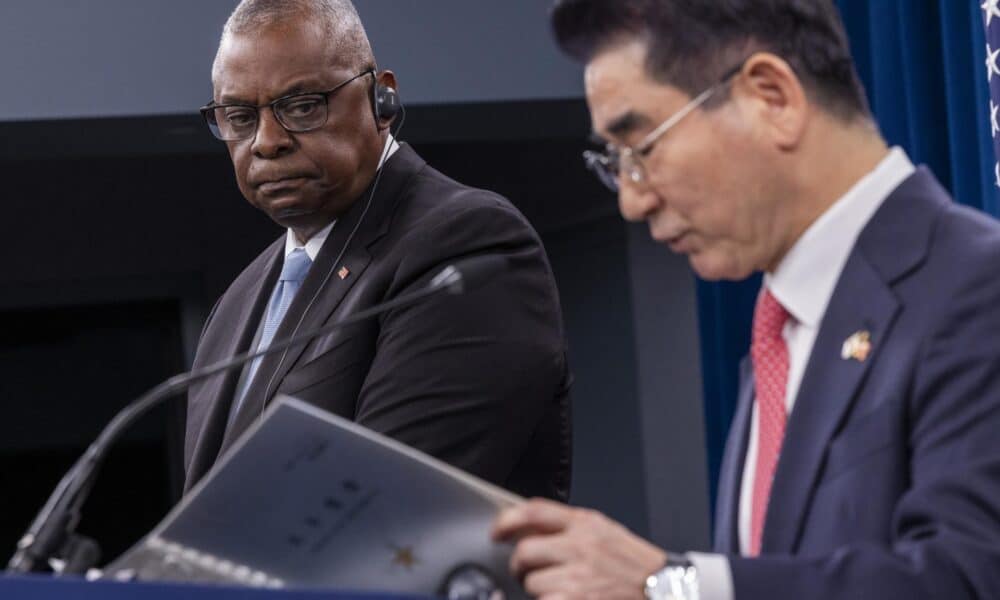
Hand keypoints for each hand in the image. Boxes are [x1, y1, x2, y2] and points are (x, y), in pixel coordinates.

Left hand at [492, 498, 667, 599]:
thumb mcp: (605, 533)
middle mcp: (581, 546)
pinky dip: (548, 599)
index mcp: (586, 524)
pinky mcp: (575, 599)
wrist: (666, 590)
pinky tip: (562, 597)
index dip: (507, 520)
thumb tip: (528, 528)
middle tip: (529, 572)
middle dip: (521, 565)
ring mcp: (579, 576)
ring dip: (538, 590)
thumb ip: (570, 528)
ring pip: (532, 583)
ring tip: (558, 590)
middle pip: (525, 550)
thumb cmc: (635, 566)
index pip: (534, 510)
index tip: (497, 532)